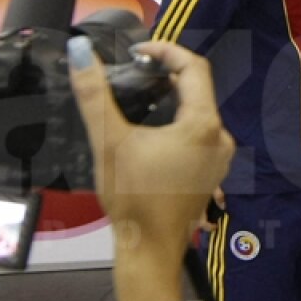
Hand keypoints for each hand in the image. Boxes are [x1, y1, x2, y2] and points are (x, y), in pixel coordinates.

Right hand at [67, 37, 233, 300]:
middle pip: (196, 89)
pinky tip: (151, 132)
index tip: (137, 52)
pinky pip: (198, 134)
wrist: (148, 249)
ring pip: (197, 112)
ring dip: (171, 100)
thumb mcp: (109, 141)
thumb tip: (81, 51)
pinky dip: (177, 123)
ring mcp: (219, 158)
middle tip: (133, 73)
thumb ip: (94, 93)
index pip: (193, 67)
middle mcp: (220, 138)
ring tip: (139, 98)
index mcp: (203, 125)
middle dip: (165, 75)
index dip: (165, 51)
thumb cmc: (133, 200)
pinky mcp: (211, 173)